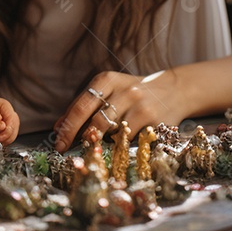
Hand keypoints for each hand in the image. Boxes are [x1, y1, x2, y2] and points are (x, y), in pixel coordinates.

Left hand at [0, 97, 19, 143]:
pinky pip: (8, 138)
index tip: (0, 136)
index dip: (9, 127)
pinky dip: (4, 142)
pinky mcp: (2, 132)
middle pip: (15, 125)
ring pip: (13, 132)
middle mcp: (5, 113)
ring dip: (8, 139)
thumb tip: (1, 123)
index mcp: (1, 105)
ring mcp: (4, 122)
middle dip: (9, 135)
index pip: (12, 116)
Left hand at [52, 70, 186, 152]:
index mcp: (107, 80)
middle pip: (95, 121)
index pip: (81, 105)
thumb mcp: (108, 91)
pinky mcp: (155, 122)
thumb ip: (84, 107)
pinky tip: (120, 144)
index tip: (58, 142)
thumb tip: (58, 127)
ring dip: (102, 144)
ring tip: (95, 147)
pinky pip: (131, 141)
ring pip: (113, 134)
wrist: (173, 90)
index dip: (68, 126)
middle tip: (67, 150)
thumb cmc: (132, 94)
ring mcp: (141, 107)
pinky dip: (121, 146)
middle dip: (79, 139)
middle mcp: (124, 91)